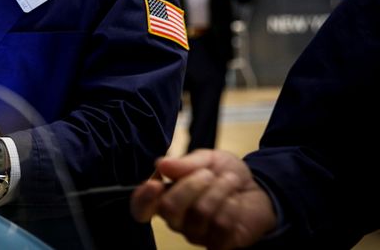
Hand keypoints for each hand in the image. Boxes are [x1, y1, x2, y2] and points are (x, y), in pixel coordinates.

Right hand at [130, 149, 276, 249]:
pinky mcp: (217, 245)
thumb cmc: (224, 174)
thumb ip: (185, 163)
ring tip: (229, 181)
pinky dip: (231, 205)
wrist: (259, 190)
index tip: (155, 184)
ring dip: (219, 190)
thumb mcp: (207, 159)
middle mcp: (176, 220)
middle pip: (169, 208)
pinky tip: (235, 200)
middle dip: (191, 184)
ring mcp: (196, 235)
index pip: (141, 208)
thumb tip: (161, 164)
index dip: (142, 199)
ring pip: (200, 213)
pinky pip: (221, 224)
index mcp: (165, 197)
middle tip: (208, 174)